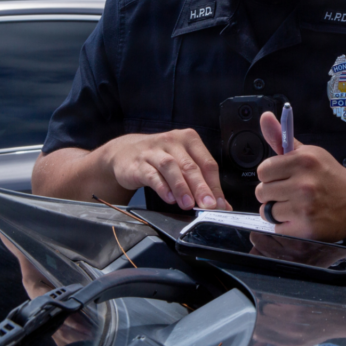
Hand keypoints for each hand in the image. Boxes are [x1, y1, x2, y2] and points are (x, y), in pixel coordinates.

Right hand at [101, 129, 230, 210]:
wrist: (124, 153)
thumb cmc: (160, 158)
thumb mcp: (181, 164)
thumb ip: (200, 182)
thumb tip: (221, 205)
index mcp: (189, 139)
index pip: (207, 163)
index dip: (215, 185)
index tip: (219, 204)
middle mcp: (173, 141)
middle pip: (191, 166)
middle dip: (201, 188)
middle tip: (208, 205)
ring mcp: (155, 151)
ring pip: (171, 167)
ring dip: (182, 187)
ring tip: (188, 204)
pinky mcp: (139, 163)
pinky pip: (152, 174)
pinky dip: (162, 187)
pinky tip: (169, 198)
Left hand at [256, 112, 345, 240]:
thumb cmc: (330, 176)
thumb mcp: (310, 152)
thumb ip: (282, 138)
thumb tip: (265, 117)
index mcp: (303, 160)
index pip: (263, 170)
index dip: (271, 175)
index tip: (282, 176)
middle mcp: (304, 183)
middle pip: (262, 192)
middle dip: (273, 193)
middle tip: (290, 192)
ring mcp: (305, 207)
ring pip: (268, 211)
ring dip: (278, 211)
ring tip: (296, 205)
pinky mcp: (306, 229)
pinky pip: (278, 228)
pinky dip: (287, 226)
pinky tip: (301, 218)